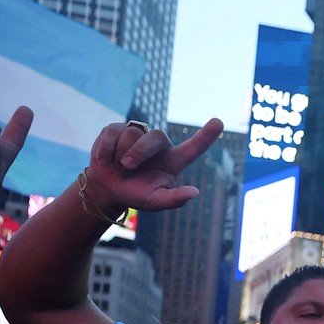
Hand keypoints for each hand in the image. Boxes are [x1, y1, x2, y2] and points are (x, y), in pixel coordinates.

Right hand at [82, 118, 223, 215]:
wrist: (108, 188)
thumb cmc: (136, 194)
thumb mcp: (155, 202)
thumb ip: (174, 199)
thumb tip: (194, 192)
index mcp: (173, 161)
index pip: (194, 147)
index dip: (207, 135)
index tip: (219, 122)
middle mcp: (160, 145)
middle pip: (156, 136)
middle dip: (139, 152)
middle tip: (126, 166)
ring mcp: (139, 134)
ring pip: (132, 134)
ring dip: (120, 154)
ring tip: (118, 166)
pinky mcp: (118, 128)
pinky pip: (112, 131)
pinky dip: (105, 149)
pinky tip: (105, 159)